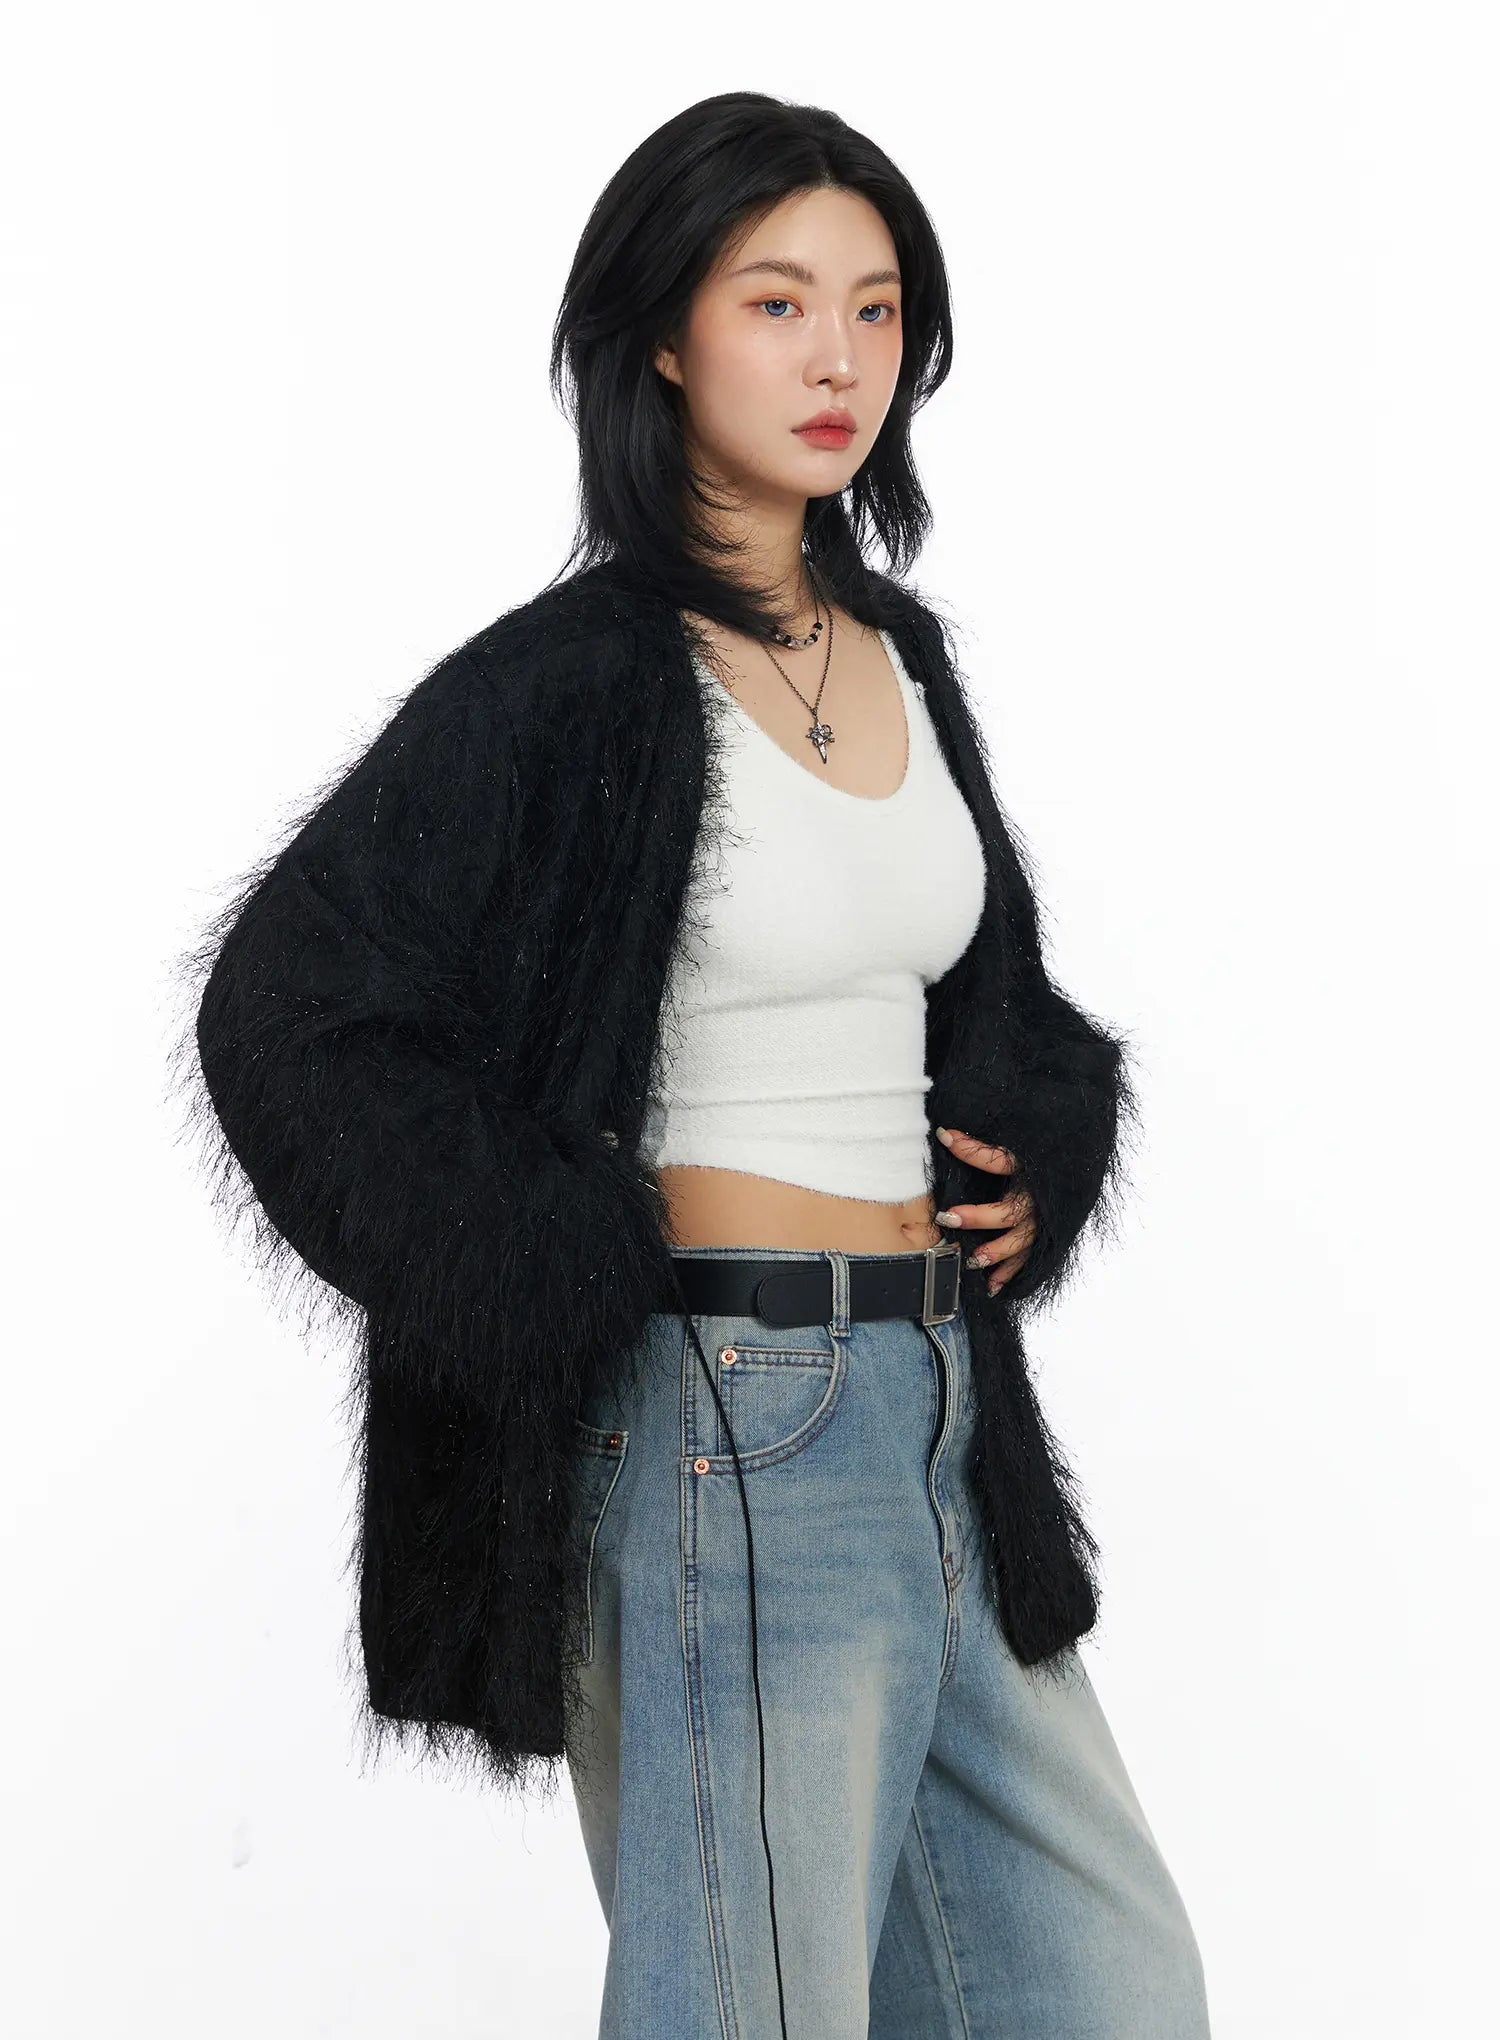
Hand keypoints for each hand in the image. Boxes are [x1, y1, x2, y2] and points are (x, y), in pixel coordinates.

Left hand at [931, 1127, 1036, 1295]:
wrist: (1074, 1171)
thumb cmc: (1043, 1160)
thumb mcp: (1020, 1148)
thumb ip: (984, 1146)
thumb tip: (944, 1134)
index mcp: (1033, 1170)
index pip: (1000, 1160)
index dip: (972, 1151)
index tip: (945, 1138)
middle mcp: (1040, 1199)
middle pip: (1010, 1212)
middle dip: (978, 1216)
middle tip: (947, 1216)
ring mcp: (1046, 1222)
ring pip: (1022, 1242)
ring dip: (996, 1253)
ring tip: (972, 1260)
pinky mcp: (1047, 1238)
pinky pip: (1028, 1259)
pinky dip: (1010, 1273)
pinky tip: (991, 1286)